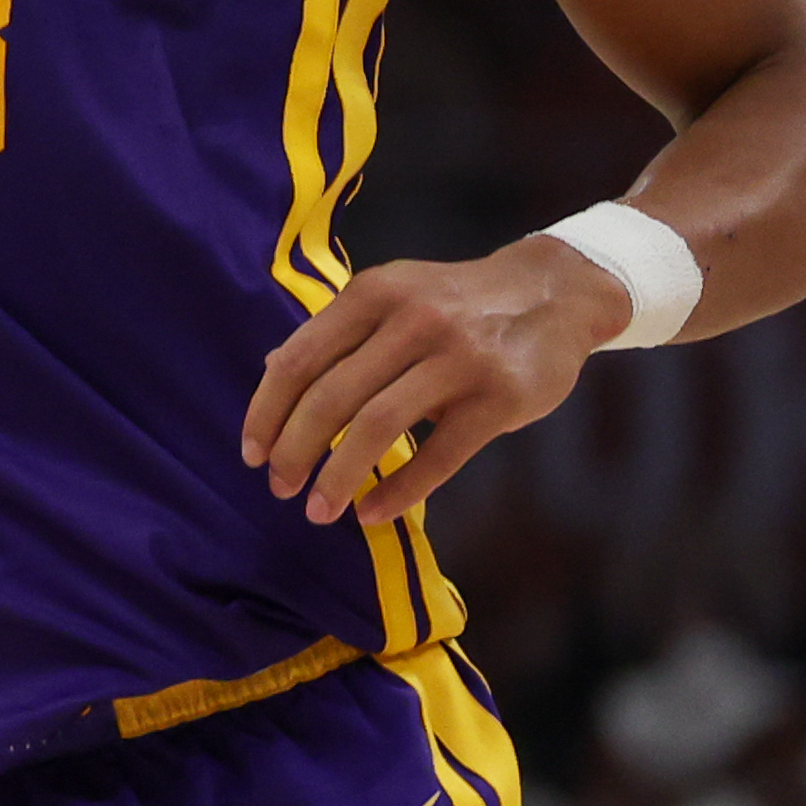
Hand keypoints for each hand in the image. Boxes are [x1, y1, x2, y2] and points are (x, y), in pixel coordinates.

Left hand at [240, 235, 634, 526]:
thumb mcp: (392, 298)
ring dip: (339, 476)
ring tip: (319, 510)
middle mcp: (410, 320)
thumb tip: (272, 369)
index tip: (251, 453)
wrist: (553, 293)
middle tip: (280, 488)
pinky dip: (400, 489)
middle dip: (295, 450)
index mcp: (371, 294)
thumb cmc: (456, 304)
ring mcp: (457, 358)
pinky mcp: (499, 397)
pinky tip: (373, 512)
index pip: (299, 359)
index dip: (268, 411)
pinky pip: (440, 454)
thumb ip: (339, 334)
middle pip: (331, 397)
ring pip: (378, 426)